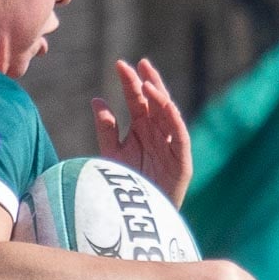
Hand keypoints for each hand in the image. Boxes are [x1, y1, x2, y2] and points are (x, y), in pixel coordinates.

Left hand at [92, 59, 192, 206]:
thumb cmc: (126, 183)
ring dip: (160, 98)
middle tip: (139, 64)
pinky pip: (180, 137)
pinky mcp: (182, 161)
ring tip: (147, 83)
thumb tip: (96, 100)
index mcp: (141, 129)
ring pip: (169, 115)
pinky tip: (166, 105)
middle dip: (148, 82)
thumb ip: (106, 128)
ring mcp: (171, 145)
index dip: (131, 82)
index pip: (138, 100)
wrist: (136, 215)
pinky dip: (174, 120)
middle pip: (155, 102)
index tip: (121, 64)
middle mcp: (158, 133)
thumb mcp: (111, 152)